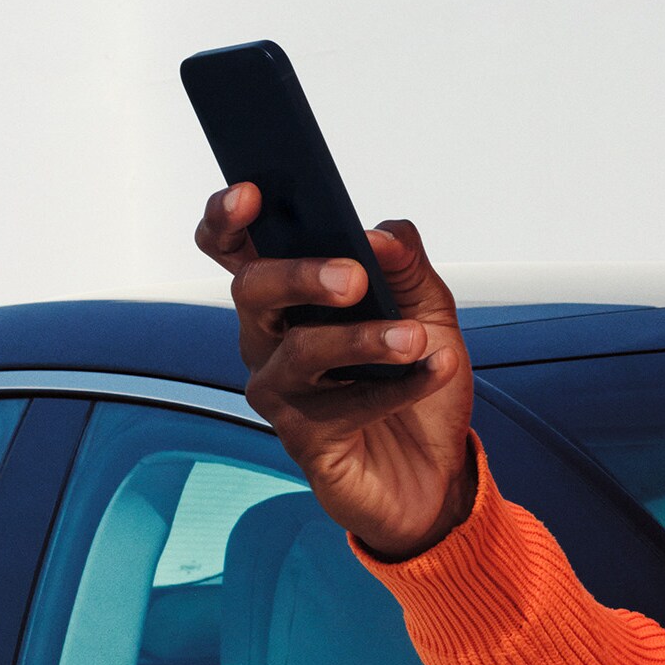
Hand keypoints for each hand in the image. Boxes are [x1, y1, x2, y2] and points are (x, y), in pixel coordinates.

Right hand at [195, 185, 477, 560]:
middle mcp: (268, 338)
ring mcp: (280, 389)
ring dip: (362, 339)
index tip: (249, 194)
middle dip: (300, 275)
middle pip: (252, 290)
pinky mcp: (304, 439)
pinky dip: (398, 386)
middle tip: (353, 279)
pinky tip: (437, 371)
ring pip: (299, 350)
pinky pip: (344, 405)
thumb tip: (381, 233)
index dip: (227, 219)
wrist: (434, 470)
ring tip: (415, 339)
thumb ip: (406, 264)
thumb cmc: (414, 378)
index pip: (235, 248)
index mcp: (288, 296)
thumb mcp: (428, 309)